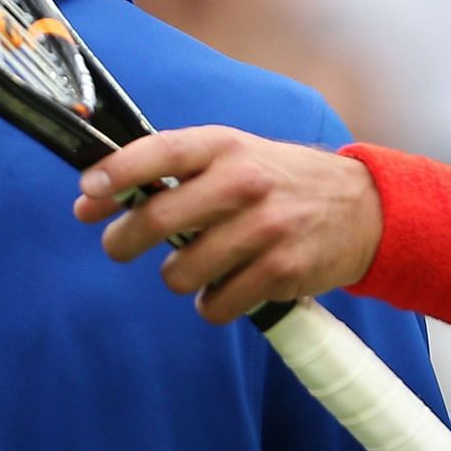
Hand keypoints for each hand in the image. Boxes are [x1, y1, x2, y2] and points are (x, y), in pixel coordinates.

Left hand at [72, 127, 384, 323]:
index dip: (116, 174)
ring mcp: (265, 228)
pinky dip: (211, 303)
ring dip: (176, 276)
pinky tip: (226, 287)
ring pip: (180, 272)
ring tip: (195, 265)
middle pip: (158, 219)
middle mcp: (244, 182)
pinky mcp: (282, 270)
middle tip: (118, 246)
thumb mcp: (235, 156)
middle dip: (122, 240)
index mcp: (225, 146)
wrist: (363, 207)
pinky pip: (216, 304)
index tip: (87, 194)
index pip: (159, 153)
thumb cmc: (279, 180)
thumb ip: (172, 172)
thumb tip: (92, 197)